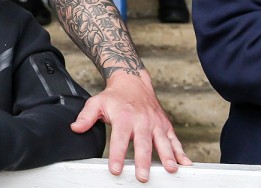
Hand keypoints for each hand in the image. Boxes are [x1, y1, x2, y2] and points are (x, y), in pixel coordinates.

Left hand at [71, 71, 189, 181]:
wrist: (133, 83)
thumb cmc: (114, 97)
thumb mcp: (96, 103)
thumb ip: (86, 117)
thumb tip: (75, 128)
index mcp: (124, 117)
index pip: (119, 139)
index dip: (117, 154)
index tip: (115, 169)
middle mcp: (142, 121)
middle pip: (143, 143)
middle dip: (143, 161)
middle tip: (143, 177)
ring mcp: (155, 124)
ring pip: (163, 142)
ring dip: (167, 157)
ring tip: (170, 170)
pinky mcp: (165, 126)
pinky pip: (175, 140)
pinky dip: (181, 152)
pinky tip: (185, 164)